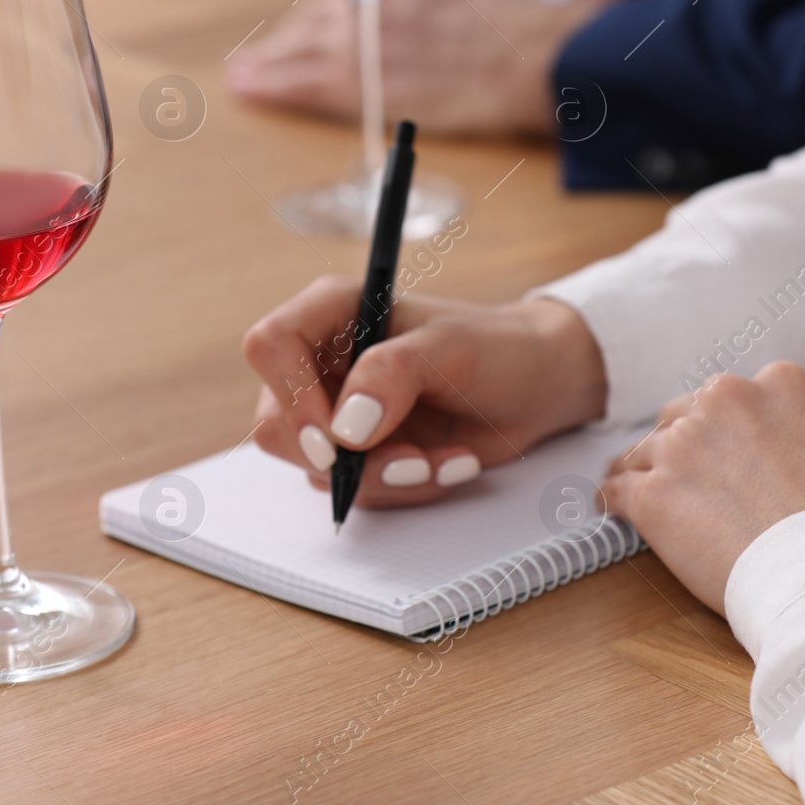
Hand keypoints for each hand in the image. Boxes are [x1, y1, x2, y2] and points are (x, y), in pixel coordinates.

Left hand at [224, 0, 591, 134]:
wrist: (529, 56)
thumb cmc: (510, 32)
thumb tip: (400, 18)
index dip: (308, 23)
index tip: (292, 35)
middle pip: (309, 24)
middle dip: (279, 45)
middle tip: (251, 62)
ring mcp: (361, 39)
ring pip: (297, 54)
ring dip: (265, 68)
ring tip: (243, 79)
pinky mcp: (361, 82)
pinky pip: (305, 84)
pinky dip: (274, 87)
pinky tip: (253, 92)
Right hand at [242, 276, 606, 505]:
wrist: (533, 387)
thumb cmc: (496, 349)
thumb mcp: (451, 349)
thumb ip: (393, 374)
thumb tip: (343, 430)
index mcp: (331, 312)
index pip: (270, 346)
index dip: (290, 396)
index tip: (335, 440)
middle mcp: (320, 362)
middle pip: (278, 424)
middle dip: (349, 460)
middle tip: (413, 460)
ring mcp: (333, 413)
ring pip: (315, 470)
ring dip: (386, 478)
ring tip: (445, 457)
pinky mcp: (356, 454)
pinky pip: (354, 492)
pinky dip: (403, 489)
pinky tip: (446, 463)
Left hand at [600, 362, 804, 613]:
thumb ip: (793, 434)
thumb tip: (770, 449)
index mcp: (778, 384)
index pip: (731, 396)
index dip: (724, 428)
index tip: (723, 450)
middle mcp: (724, 400)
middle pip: (683, 415)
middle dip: (685, 447)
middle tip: (694, 481)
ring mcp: (682, 445)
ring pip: (647, 450)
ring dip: (649, 472)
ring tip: (649, 496)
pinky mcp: (652, 493)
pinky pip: (617, 488)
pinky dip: (614, 498)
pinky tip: (615, 508)